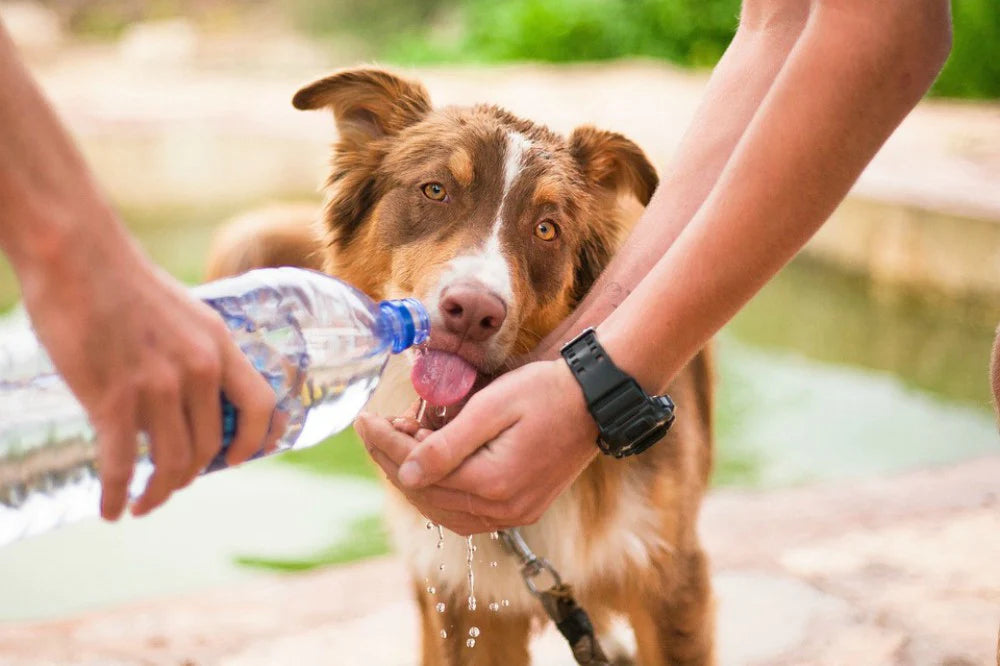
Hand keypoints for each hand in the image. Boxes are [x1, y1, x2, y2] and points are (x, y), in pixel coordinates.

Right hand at [16, 219, 277, 519]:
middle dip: (191, 475)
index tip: (237, 461)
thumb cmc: (124, 282)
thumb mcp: (184, 314)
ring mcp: (158, 386)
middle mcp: (198, 369)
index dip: (255, 441)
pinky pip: (122, 465)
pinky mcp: (112, 399)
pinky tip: (110, 509)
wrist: (77, 255)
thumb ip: (196, 352)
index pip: (260, 405)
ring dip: (158, 493)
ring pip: (171, 462)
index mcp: (219, 345)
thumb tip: (193, 394)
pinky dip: (117, 494)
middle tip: (171, 484)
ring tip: (143, 503)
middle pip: (210, 446)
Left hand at [357, 359, 598, 534]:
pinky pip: (466, 513)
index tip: (363, 419)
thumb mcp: (492, 407)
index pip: (419, 471)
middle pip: (427, 494)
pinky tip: (428, 467)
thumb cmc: (545, 392)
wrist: (595, 400)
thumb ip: (447, 444)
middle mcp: (503, 509)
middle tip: (376, 427)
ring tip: (399, 442)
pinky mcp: (521, 509)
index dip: (385, 445)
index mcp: (493, 483)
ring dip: (414, 478)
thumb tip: (405, 473)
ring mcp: (514, 514)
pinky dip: (440, 492)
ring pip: (443, 509)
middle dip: (393, 460)